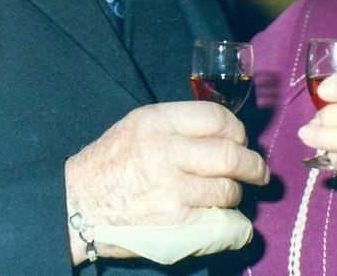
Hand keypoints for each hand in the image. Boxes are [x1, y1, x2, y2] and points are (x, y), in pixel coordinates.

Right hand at [64, 101, 268, 259]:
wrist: (77, 204)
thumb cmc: (110, 163)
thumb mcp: (138, 126)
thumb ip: (178, 126)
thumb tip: (224, 133)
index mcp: (157, 121)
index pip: (216, 118)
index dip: (236, 131)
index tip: (241, 141)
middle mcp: (166, 150)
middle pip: (230, 155)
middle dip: (254, 165)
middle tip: (259, 172)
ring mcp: (171, 187)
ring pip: (227, 189)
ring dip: (235, 193)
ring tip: (229, 194)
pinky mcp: (173, 219)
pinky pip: (217, 217)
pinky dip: (226, 217)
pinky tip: (220, 215)